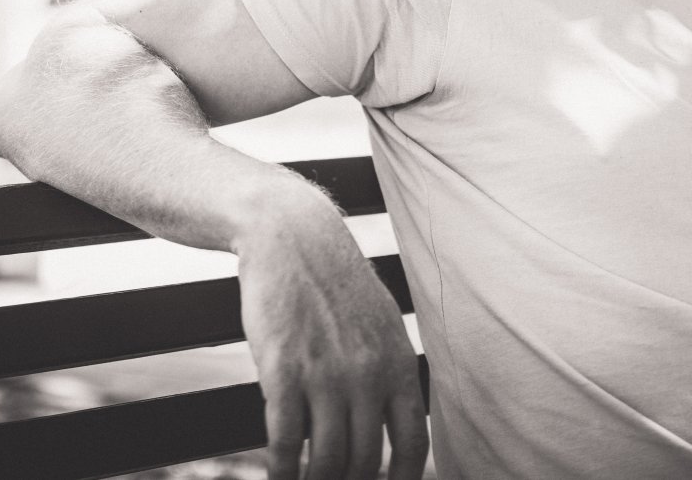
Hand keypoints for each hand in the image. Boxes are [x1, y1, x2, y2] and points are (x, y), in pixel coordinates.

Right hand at [236, 182, 428, 479]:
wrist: (292, 237)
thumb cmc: (334, 283)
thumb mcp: (380, 322)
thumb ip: (390, 370)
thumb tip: (398, 419)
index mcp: (400, 363)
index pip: (413, 443)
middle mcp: (369, 374)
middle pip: (365, 461)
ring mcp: (327, 374)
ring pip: (327, 460)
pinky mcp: (284, 371)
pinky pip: (286, 442)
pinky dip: (281, 471)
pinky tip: (278, 479)